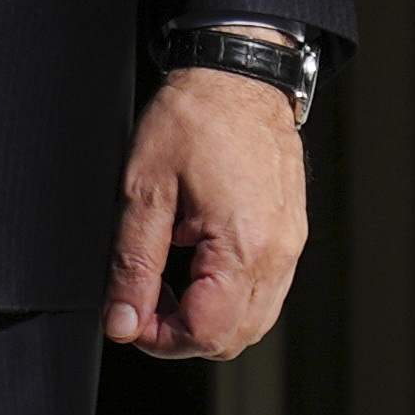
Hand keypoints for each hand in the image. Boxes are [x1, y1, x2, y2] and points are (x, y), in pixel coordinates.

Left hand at [109, 64, 310, 358]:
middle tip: (143, 301)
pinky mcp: (291, 235)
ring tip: (168, 281)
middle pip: (234, 338)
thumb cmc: (193, 119)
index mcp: (243, 245)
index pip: (206, 334)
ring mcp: (291, 245)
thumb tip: (122, 322)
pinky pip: (265, 291)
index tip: (129, 316)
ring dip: (207, 318)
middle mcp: (278, 253)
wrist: (237, 74)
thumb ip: (132, 265)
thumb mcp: (144, 192)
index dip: (159, 339)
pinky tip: (197, 265)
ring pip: (253, 321)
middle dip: (182, 334)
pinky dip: (228, 296)